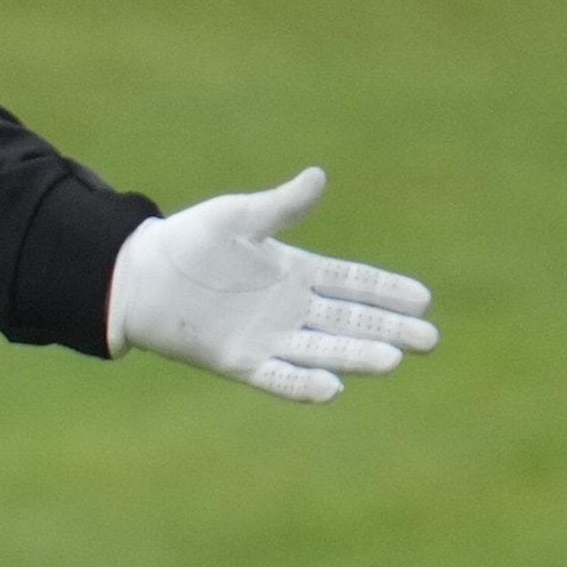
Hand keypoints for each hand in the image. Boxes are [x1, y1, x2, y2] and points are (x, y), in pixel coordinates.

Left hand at [108, 167, 437, 402]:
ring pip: (322, 350)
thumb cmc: (188, 240)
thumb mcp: (237, 218)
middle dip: (388, 329)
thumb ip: (280, 207)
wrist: (137, 275)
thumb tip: (318, 177)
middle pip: (348, 321)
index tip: (423, 298)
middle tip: (429, 339)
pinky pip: (277, 377)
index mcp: (294, 272)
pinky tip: (331, 389)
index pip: (351, 283)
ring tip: (392, 359)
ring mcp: (267, 337)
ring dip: (355, 356)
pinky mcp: (238, 360)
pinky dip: (302, 384)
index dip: (386, 290)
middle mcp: (289, 309)